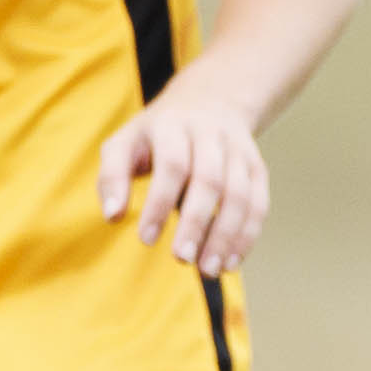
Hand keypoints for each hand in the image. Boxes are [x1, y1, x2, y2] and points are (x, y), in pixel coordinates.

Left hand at [99, 80, 275, 274]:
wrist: (211, 100)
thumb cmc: (156, 135)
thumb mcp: (125, 142)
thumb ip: (112, 177)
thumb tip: (113, 216)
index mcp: (173, 125)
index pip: (172, 165)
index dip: (160, 203)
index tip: (146, 239)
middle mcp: (210, 135)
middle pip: (210, 180)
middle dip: (197, 223)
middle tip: (181, 259)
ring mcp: (238, 150)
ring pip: (240, 194)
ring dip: (226, 235)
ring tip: (208, 270)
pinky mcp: (257, 167)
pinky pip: (259, 202)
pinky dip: (247, 235)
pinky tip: (231, 262)